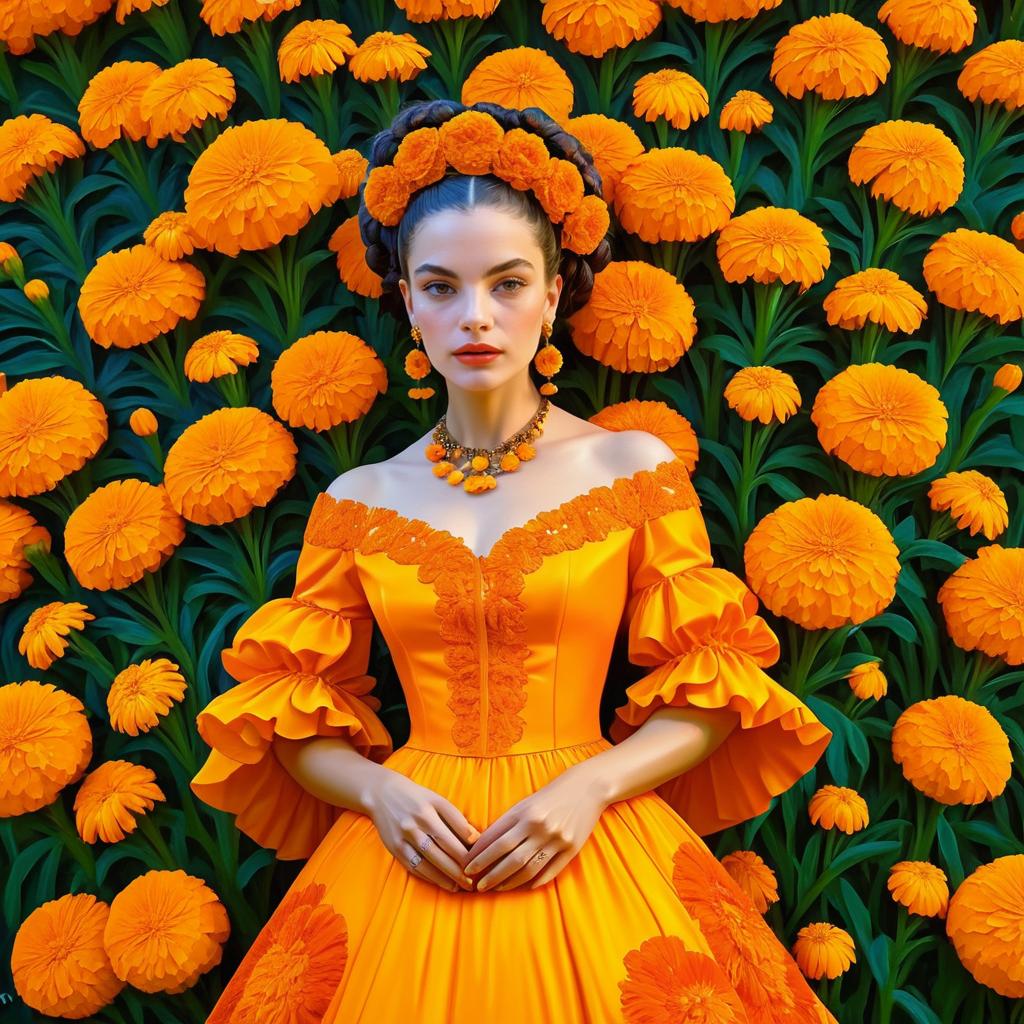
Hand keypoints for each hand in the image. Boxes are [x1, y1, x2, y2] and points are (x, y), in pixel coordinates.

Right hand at [368, 773, 480, 892]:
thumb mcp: (436, 799)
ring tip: (460, 887)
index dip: (469, 846)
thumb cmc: (415, 796)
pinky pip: (413, 866)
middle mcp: (416, 822)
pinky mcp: (394, 848)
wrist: (381, 793)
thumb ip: (455, 817)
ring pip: (428, 861)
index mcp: (430, 807)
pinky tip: (441, 883)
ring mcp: (404, 836)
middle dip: (459, 868)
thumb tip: (475, 838)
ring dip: (445, 877)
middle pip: (442, 849)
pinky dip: (428, 877)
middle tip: (473, 882)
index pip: (455, 830)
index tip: (481, 859)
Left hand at [463, 767, 607, 892]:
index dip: (480, 855)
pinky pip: (550, 870)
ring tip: (494, 888)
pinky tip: (523, 887)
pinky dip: (535, 881)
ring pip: (527, 868)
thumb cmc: (551, 794)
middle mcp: (539, 826)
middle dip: (489, 874)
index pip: (496, 839)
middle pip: (509, 857)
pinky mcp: (571, 848)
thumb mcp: (527, 803)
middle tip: (475, 885)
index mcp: (525, 812)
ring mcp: (556, 839)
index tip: (466, 866)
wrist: (588, 787)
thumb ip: (509, 822)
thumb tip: (484, 845)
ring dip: (508, 882)